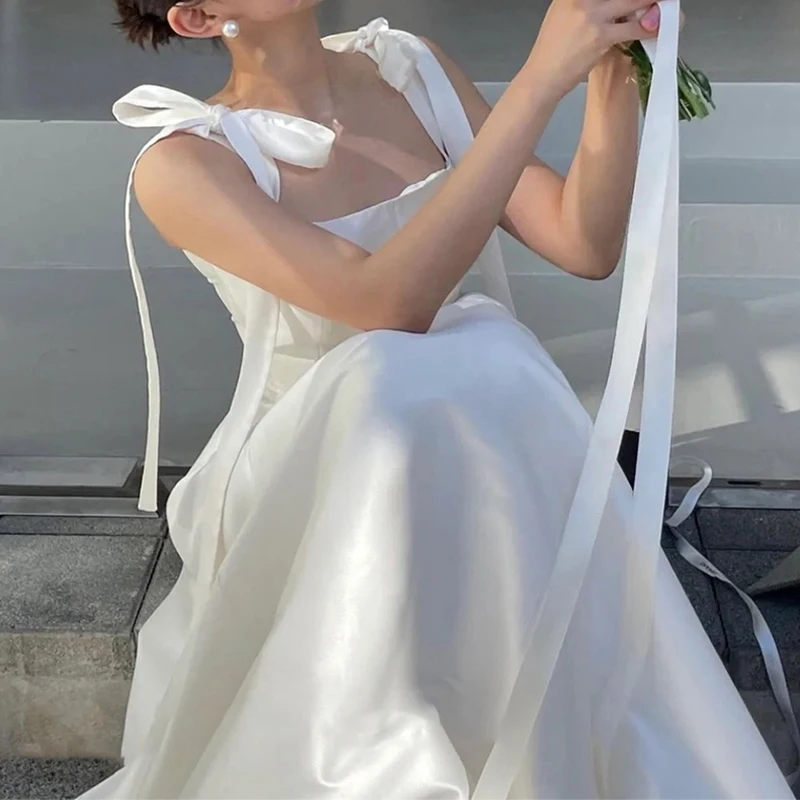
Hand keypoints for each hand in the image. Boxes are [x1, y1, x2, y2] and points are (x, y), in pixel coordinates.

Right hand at [526, 0, 671, 100]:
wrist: (542, 77)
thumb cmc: (552, 52)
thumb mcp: (563, 16)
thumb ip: (587, 4)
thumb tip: (613, 4)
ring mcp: (591, 16)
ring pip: (634, 2)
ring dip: (653, 3)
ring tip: (665, 6)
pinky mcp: (600, 36)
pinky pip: (634, 29)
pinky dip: (650, 28)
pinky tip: (657, 27)